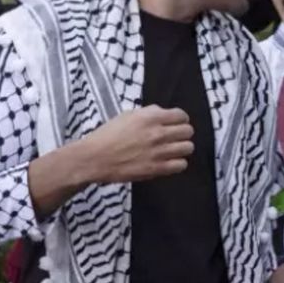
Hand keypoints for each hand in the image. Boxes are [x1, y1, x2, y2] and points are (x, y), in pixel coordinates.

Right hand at [75, 107, 194, 183]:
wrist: (95, 158)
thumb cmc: (107, 136)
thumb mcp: (127, 116)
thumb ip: (149, 114)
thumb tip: (163, 115)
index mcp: (151, 117)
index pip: (181, 115)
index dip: (180, 119)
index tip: (177, 124)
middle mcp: (158, 133)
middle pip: (188, 131)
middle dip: (182, 133)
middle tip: (175, 138)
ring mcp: (159, 151)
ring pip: (188, 148)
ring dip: (182, 148)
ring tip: (173, 150)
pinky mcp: (157, 168)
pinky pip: (181, 165)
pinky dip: (178, 163)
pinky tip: (169, 162)